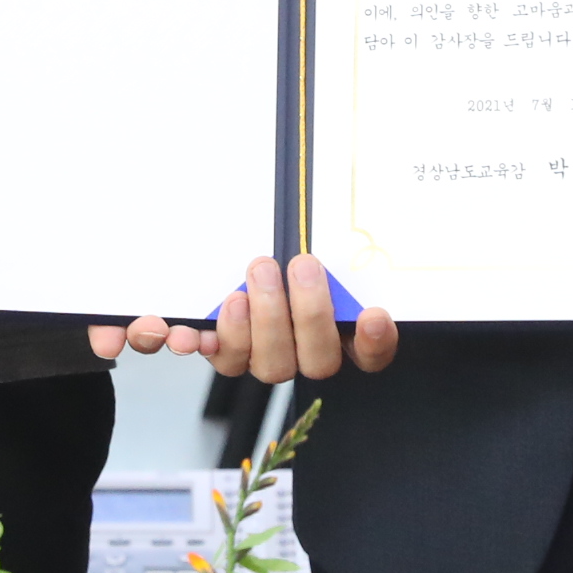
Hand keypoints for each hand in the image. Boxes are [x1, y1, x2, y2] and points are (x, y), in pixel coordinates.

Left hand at [200, 255, 397, 382]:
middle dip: (310, 313)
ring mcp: (270, 356)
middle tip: (302, 266)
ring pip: (273, 365)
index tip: (372, 315)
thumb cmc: (291, 243)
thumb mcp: (316, 240)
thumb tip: (360, 207)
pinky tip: (197, 327)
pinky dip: (212, 338)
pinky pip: (223, 355)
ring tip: (260, 270)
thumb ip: (334, 244)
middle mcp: (308, 353)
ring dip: (266, 319)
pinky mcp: (231, 350)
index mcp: (345, 332)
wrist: (245, 250)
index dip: (375, 344)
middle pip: (319, 361)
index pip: (372, 354)